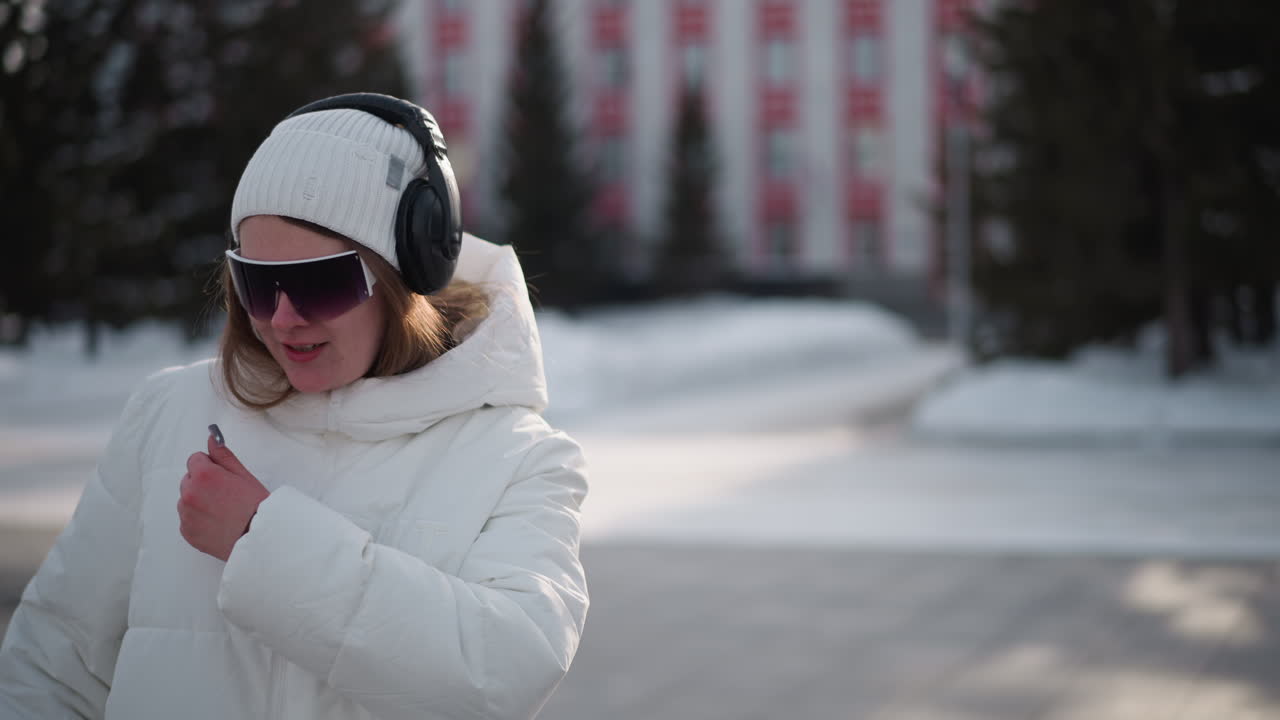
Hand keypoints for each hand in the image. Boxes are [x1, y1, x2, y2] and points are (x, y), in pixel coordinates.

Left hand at [178, 434, 269, 561]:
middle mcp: (189, 493)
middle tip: (225, 495)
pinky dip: (198, 519)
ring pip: (186, 499)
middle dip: (202, 483)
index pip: (195, 459)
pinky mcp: (186, 532)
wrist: (258, 538)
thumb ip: (223, 455)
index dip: (211, 467)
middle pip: (189, 479)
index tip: (223, 478)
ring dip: (198, 501)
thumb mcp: (243, 475)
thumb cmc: (256, 506)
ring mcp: (186, 514)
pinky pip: (187, 519)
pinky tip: (216, 523)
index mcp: (203, 475)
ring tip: (221, 511)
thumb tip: (211, 438)